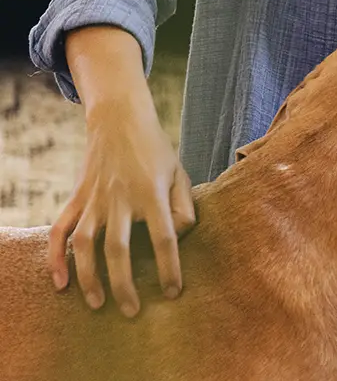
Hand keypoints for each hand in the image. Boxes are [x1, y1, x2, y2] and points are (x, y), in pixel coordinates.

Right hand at [49, 96, 195, 316]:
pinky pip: (60, 231)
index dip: (170, 268)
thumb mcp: (180, 172)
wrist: (120, 120)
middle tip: (131, 312)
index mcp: (152, 192)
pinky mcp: (76, 198)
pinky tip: (60, 282)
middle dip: (125, 285)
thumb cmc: (156, 151)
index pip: (164, 237)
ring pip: (85, 245)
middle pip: (119, 249)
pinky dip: (56, 257)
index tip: (173, 292)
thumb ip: (184, 205)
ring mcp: (94, 199)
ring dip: (89, 278)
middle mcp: (121, 198)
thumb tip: (181, 237)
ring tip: (97, 304)